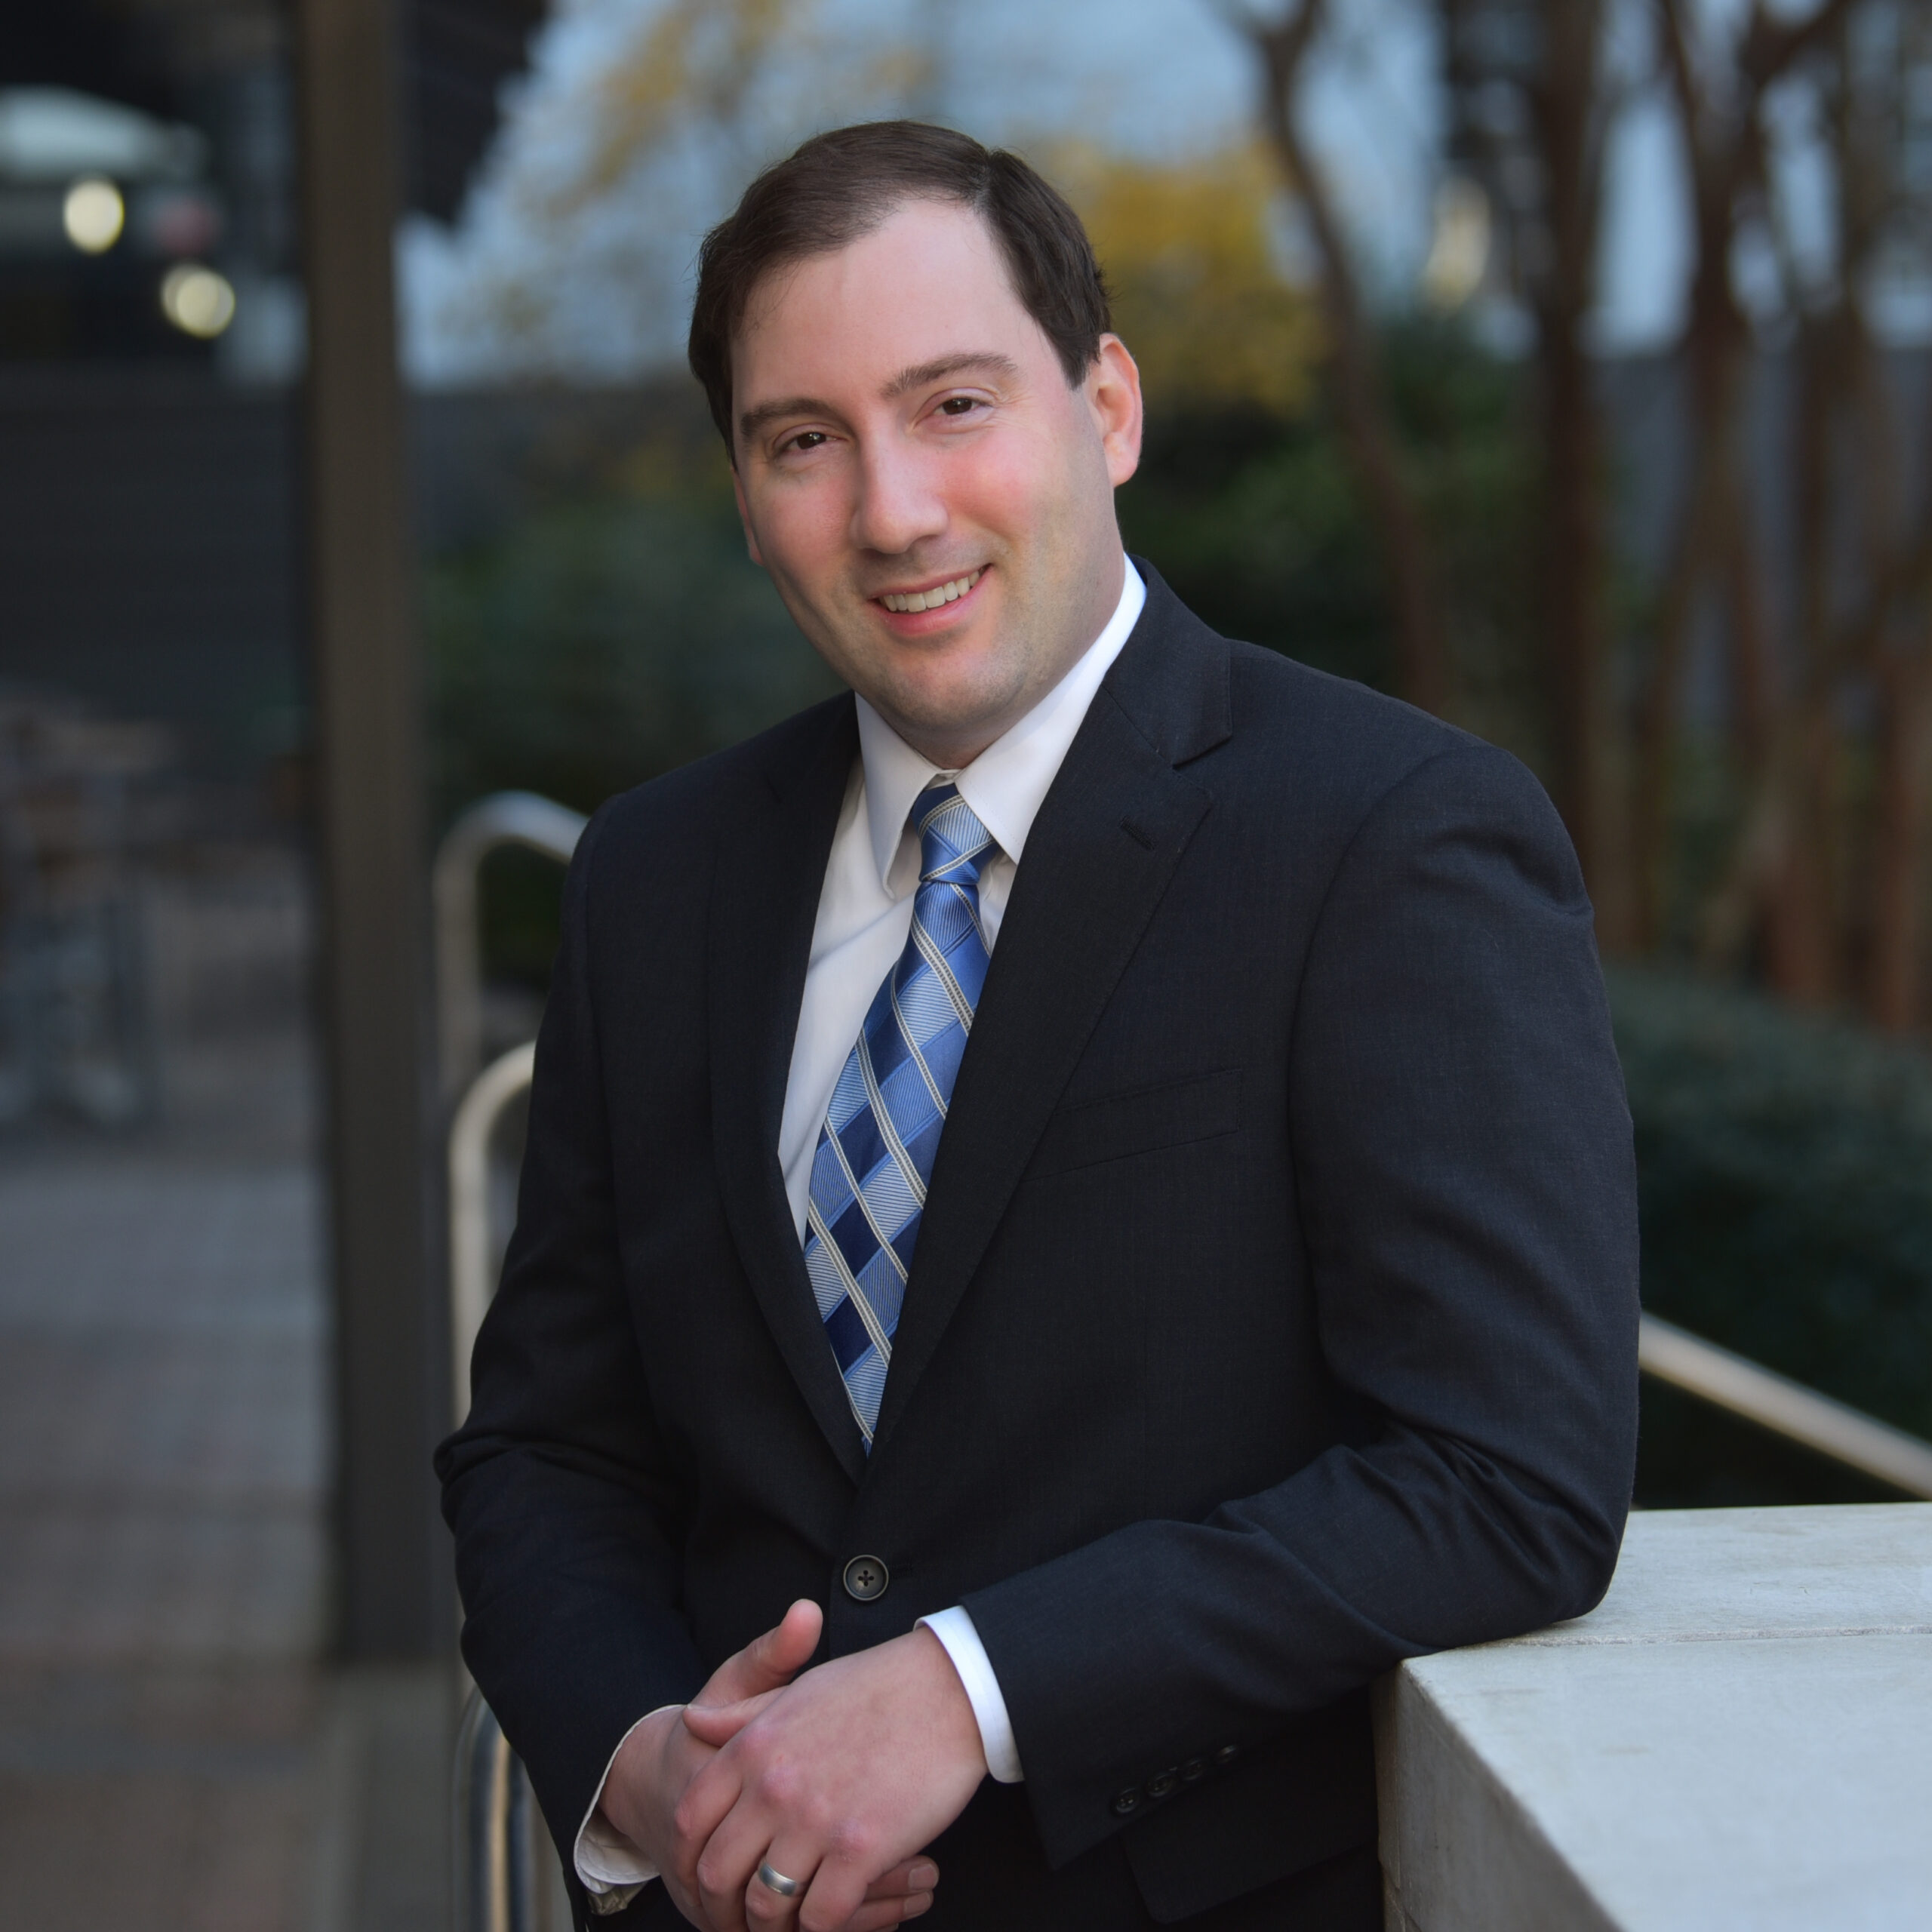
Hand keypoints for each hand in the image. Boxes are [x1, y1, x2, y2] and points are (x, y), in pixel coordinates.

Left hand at [677, 1624, 984, 1931]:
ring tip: (786, 1926)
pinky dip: (819, 1930)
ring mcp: (815, 1820)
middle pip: (718, 1873)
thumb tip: (693, 1724)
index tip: (704, 1880)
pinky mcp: (860, 1849)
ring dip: (772, 1927)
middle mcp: (773, 1786)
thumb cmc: (875, 1688)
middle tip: (740, 1919)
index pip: (692, 1820)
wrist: (946, 1690)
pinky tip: (827, 1923)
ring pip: (766, 1904)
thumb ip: (740, 1717)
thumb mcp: (796, 1692)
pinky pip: (821, 1916)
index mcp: (753, 1746)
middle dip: (723, 1907)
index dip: (690, 1861)